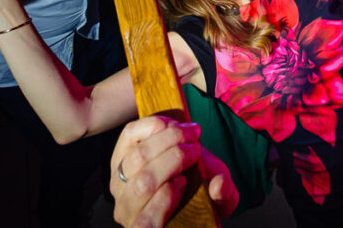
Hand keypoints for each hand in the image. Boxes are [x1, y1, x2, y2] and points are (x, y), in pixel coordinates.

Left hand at [111, 117, 237, 227]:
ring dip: (168, 138)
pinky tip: (170, 124)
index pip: (146, 221)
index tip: (186, 180)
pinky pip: (130, 134)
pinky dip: (152, 125)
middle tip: (197, 149)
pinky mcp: (119, 153)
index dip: (166, 199)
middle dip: (175, 159)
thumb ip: (224, 196)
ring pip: (138, 157)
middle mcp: (127, 206)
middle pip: (144, 183)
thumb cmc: (201, 193)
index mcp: (149, 225)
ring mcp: (119, 180)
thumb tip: (218, 186)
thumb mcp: (220, 199)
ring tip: (189, 133)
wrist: (189, 175)